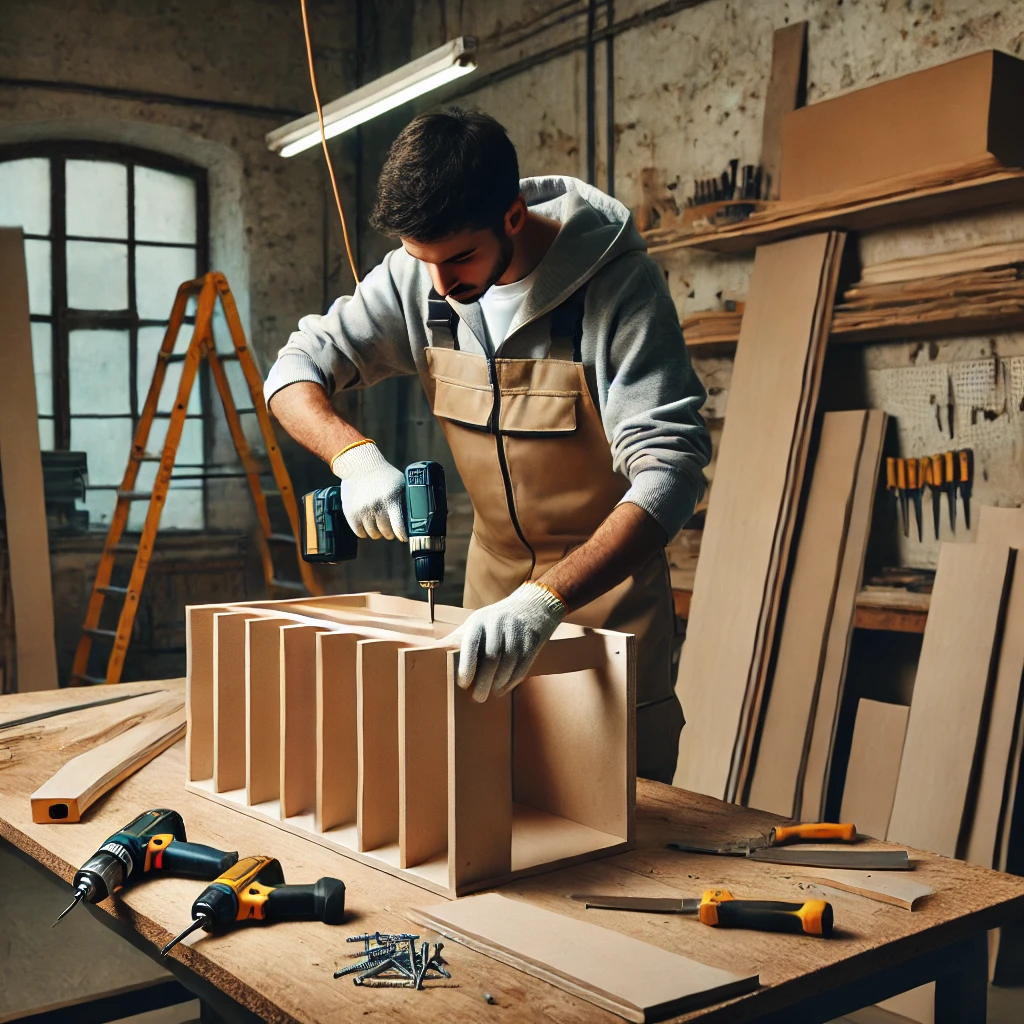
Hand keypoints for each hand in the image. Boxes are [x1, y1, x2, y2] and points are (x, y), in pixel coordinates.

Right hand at [332, 442, 407, 540]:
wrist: (359, 465)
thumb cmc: (384, 475)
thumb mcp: (400, 483)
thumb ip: (407, 498)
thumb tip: (419, 516)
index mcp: (391, 499)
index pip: (398, 525)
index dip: (401, 535)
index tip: (403, 538)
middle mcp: (376, 506)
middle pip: (386, 532)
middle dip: (389, 533)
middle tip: (390, 530)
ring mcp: (362, 510)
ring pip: (373, 534)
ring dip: (377, 533)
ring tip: (378, 527)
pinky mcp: (351, 513)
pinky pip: (359, 533)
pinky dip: (364, 533)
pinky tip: (367, 527)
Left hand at [447, 583, 566, 701]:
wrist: (532, 605)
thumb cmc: (495, 620)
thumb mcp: (476, 623)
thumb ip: (458, 640)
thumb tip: (432, 655)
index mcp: (480, 620)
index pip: (472, 643)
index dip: (467, 665)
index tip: (463, 683)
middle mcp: (499, 624)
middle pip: (492, 657)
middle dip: (484, 681)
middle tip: (477, 698)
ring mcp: (517, 632)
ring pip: (508, 663)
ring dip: (498, 683)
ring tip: (491, 693)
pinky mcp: (532, 641)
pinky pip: (522, 666)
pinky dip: (512, 681)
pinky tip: (504, 688)